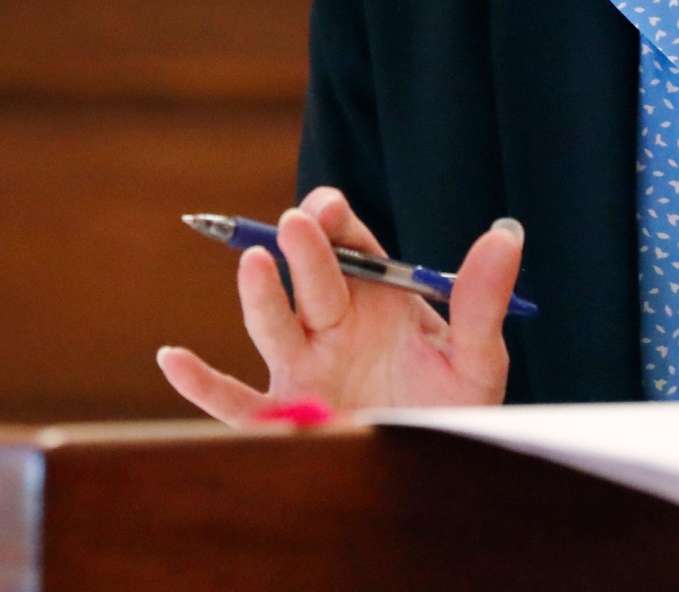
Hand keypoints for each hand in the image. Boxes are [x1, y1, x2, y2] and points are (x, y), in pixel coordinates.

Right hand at [156, 185, 522, 426]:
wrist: (439, 470)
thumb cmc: (454, 409)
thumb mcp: (477, 356)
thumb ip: (482, 298)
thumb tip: (506, 234)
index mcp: (375, 298)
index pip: (349, 244)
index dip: (334, 221)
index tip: (329, 209)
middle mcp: (332, 325)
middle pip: (311, 278)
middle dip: (305, 250)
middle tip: (301, 225)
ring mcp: (303, 368)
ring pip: (273, 325)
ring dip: (260, 295)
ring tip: (257, 264)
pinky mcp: (285, 414)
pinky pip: (235, 401)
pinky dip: (200, 384)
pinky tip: (172, 358)